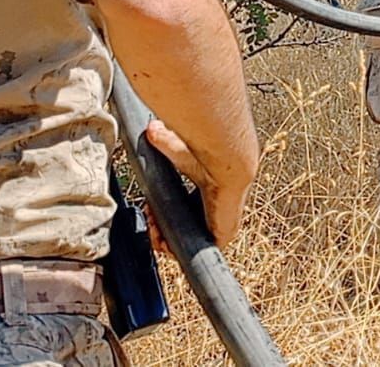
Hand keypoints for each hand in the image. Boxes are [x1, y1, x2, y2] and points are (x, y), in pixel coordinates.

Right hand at [144, 119, 250, 246]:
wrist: (229, 163)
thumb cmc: (211, 156)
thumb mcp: (180, 153)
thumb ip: (165, 142)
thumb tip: (151, 128)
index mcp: (208, 197)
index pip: (182, 213)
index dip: (162, 216)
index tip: (150, 211)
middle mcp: (214, 212)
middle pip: (181, 230)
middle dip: (160, 229)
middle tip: (151, 221)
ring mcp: (219, 225)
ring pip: (185, 242)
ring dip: (165, 239)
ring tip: (154, 229)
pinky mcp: (222, 236)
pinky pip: (196, 251)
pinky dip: (176, 249)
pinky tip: (164, 243)